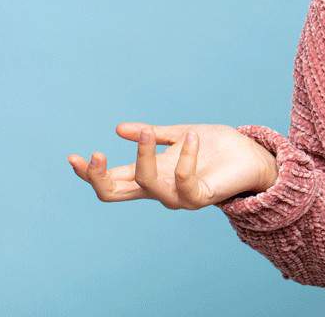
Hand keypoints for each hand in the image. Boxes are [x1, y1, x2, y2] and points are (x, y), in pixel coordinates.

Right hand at [67, 123, 278, 209]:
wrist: (252, 156)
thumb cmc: (217, 148)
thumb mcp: (178, 135)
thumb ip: (152, 133)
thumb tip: (119, 128)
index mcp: (150, 174)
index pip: (111, 180)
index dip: (89, 172)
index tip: (72, 156)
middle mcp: (159, 189)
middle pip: (114, 194)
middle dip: (99, 177)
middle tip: (95, 154)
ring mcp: (177, 196)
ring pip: (145, 183)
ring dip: (143, 156)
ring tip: (149, 133)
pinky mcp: (199, 196)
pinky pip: (182, 180)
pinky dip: (184, 156)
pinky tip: (191, 136)